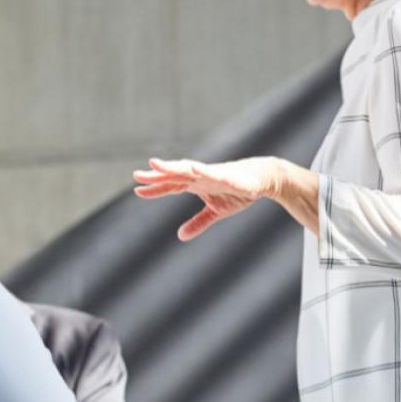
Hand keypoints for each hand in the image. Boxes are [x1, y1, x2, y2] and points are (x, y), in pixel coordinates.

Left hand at [132, 157, 286, 240]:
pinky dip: (206, 171)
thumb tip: (180, 236)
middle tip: (137, 175)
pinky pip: (217, 174)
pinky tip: (194, 169)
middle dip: (157, 175)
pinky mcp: (231, 176)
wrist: (263, 178)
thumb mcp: (216, 211)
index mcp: (196, 184)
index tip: (137, 190)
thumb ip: (198, 222)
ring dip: (174, 167)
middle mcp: (201, 176)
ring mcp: (214, 173)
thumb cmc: (237, 191)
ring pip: (190, 169)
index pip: (171, 185)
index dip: (155, 188)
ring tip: (157, 164)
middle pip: (175, 174)